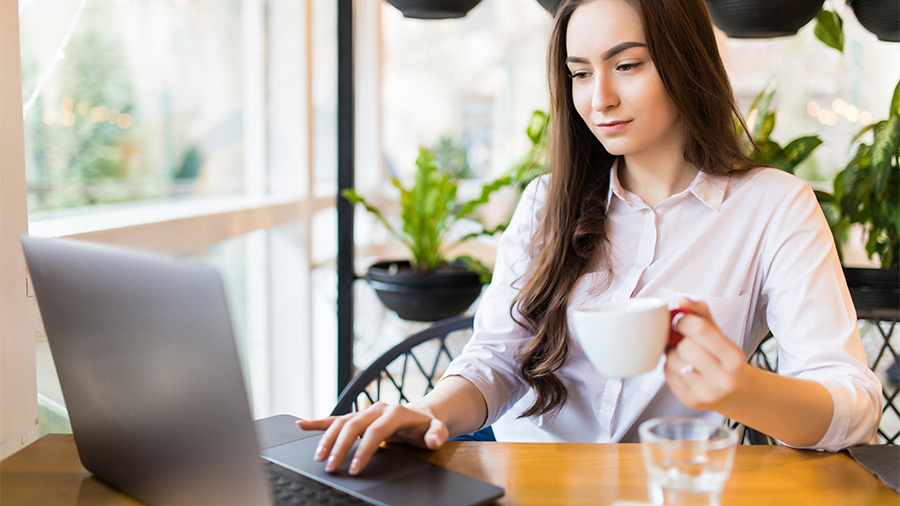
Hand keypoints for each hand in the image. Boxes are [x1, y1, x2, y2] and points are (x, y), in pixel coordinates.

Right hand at [296, 402, 448, 475]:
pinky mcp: (358, 416)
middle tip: (331, 467)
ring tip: (318, 457)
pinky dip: (318, 422)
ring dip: (327, 438)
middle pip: (353, 426)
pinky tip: (302, 425)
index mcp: (395, 412)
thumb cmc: (426, 426)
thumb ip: (437, 434)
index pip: (375, 431)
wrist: (421, 413)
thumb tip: (434, 439)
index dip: (364, 449)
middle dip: (340, 446)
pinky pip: (335, 418)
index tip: (354, 468)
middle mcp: (377, 408)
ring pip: (342, 422)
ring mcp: (366, 411)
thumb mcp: (437, 429)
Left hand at [664, 298, 748, 410]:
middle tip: (684, 339)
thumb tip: (681, 300)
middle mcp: (723, 379)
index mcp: (734, 358)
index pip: (700, 330)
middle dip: (680, 340)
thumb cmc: (726, 359)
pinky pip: (667, 374)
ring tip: (685, 355)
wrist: (739, 394)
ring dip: (673, 353)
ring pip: (672, 361)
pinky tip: (683, 367)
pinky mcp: (690, 401)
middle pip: (684, 347)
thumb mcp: (721, 335)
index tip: (682, 321)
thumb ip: (701, 314)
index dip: (684, 321)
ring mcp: (706, 393)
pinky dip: (670, 367)